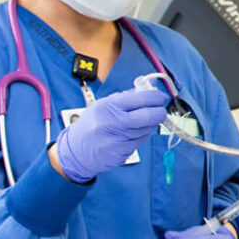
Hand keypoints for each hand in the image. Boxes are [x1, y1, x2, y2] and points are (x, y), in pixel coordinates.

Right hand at [54, 88, 168, 181]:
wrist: (76, 150)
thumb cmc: (92, 124)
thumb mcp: (104, 104)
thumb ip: (127, 96)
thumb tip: (150, 85)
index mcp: (109, 107)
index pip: (141, 99)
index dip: (156, 97)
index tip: (161, 97)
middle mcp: (113, 123)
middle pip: (148, 116)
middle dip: (160, 112)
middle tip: (161, 110)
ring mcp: (118, 139)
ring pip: (146, 130)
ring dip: (150, 124)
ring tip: (142, 121)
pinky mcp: (122, 152)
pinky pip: (140, 141)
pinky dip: (141, 135)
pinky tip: (133, 133)